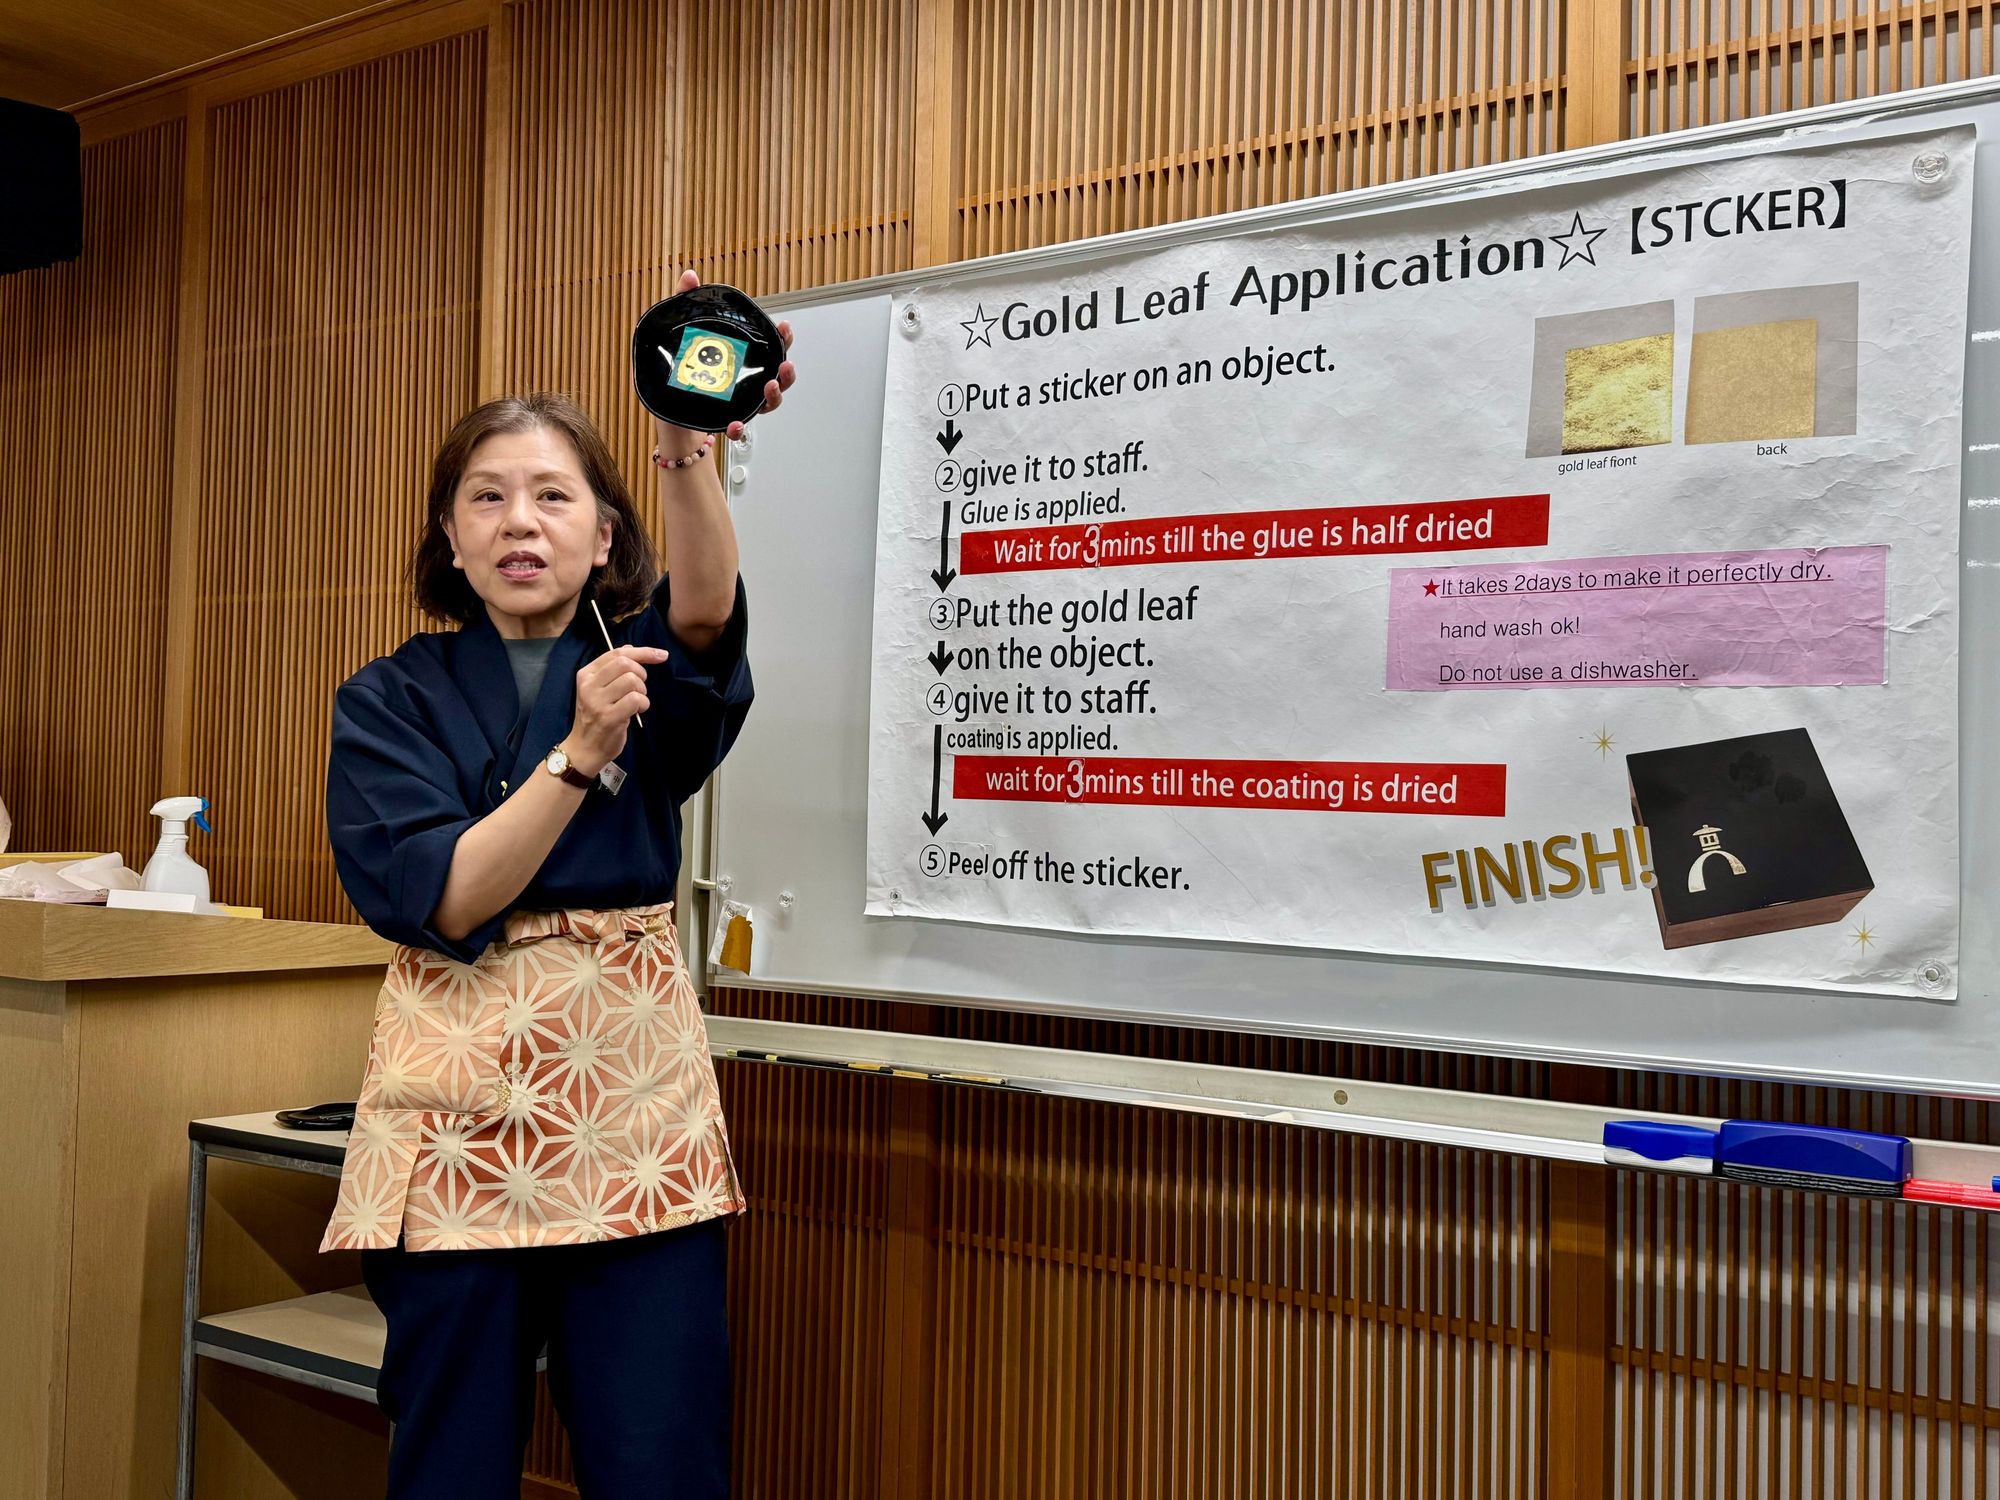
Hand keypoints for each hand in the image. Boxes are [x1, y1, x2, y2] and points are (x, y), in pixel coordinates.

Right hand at [564, 645, 669, 774]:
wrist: (584, 748)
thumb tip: (630, 648)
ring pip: (632, 681)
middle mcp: (589, 685)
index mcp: (586, 674)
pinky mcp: (608, 717)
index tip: (661, 655)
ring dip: (642, 691)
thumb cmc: (596, 717)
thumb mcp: (598, 689)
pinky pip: (635, 700)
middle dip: (641, 673)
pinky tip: (638, 711)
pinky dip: (643, 704)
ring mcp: (597, 701)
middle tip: (641, 687)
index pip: (616, 653)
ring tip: (637, 702)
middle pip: (625, 664)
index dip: (642, 651)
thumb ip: (612, 668)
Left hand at [654, 267, 796, 446]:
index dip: (783, 338)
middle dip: (787, 372)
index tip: (785, 328)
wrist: (667, 407)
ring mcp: (741, 402)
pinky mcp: (727, 420)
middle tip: (784, 364)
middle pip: (780, 377)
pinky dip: (740, 429)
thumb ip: (687, 301)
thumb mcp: (681, 331)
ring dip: (775, 396)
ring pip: (768, 403)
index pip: (771, 346)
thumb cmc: (680, 368)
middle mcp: (747, 381)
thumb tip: (689, 276)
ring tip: (770, 387)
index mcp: (743, 358)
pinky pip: (739, 429)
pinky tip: (735, 425)